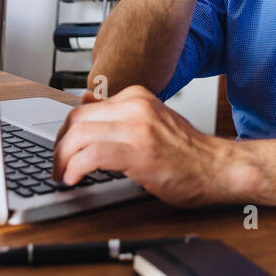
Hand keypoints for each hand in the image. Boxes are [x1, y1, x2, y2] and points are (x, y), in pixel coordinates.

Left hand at [52, 85, 222, 206]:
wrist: (219, 166)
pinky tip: (74, 179)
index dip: (65, 133)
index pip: (83, 108)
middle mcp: (135, 105)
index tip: (61, 150)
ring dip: (62, 159)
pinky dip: (76, 168)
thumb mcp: (151, 121)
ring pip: (79, 135)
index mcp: (136, 96)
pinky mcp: (139, 151)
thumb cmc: (187, 152)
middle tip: (56, 166)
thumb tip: (86, 101)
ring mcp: (137, 126)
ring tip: (62, 175)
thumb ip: (120, 113)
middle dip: (59, 146)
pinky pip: (92, 154)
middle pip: (76, 119)